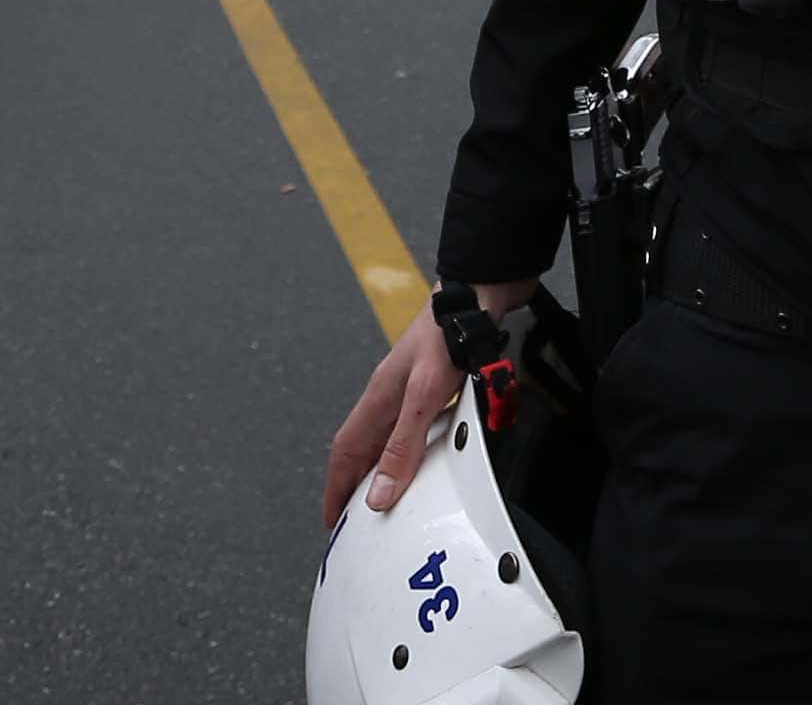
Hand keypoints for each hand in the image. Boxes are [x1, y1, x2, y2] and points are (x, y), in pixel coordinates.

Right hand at [321, 284, 531, 526]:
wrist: (480, 291)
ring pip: (392, 436)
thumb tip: (378, 495)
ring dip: (388, 466)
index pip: (346, 451)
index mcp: (378, 396)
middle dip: (358, 483)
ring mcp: (414, 385)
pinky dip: (417, 448)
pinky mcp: (438, 380)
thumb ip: (403, 444)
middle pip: (367, 446)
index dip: (336, 487)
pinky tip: (434, 456)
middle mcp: (391, 392)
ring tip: (392, 497)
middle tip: (359, 519)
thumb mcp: (424, 396)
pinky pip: (419, 425)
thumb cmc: (449, 333)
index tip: (331, 520)